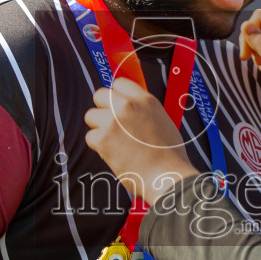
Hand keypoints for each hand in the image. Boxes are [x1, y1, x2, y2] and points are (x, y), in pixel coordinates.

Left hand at [84, 78, 198, 204]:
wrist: (167, 176)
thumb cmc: (170, 155)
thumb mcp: (163, 121)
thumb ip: (144, 110)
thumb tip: (131, 108)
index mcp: (145, 99)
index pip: (119, 83)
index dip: (116, 95)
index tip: (117, 106)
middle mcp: (128, 106)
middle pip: (99, 95)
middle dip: (103, 109)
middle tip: (111, 125)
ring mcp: (113, 121)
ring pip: (90, 116)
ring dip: (99, 128)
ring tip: (114, 142)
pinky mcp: (103, 139)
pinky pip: (90, 137)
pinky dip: (99, 147)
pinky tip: (114, 154)